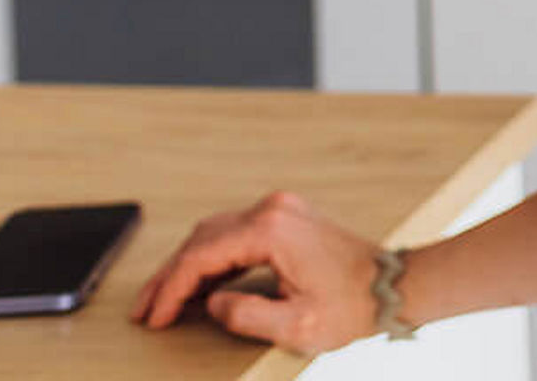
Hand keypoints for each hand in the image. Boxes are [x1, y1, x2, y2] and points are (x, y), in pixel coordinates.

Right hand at [128, 190, 382, 355]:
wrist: (392, 286)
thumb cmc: (352, 307)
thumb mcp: (297, 326)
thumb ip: (246, 316)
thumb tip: (211, 304)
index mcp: (272, 231)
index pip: (201, 256)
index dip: (172, 290)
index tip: (155, 319)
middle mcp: (273, 210)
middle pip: (201, 240)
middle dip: (169, 278)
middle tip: (144, 311)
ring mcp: (280, 209)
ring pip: (214, 234)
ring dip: (186, 267)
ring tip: (162, 302)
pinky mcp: (286, 217)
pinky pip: (234, 234)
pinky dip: (211, 260)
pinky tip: (198, 288)